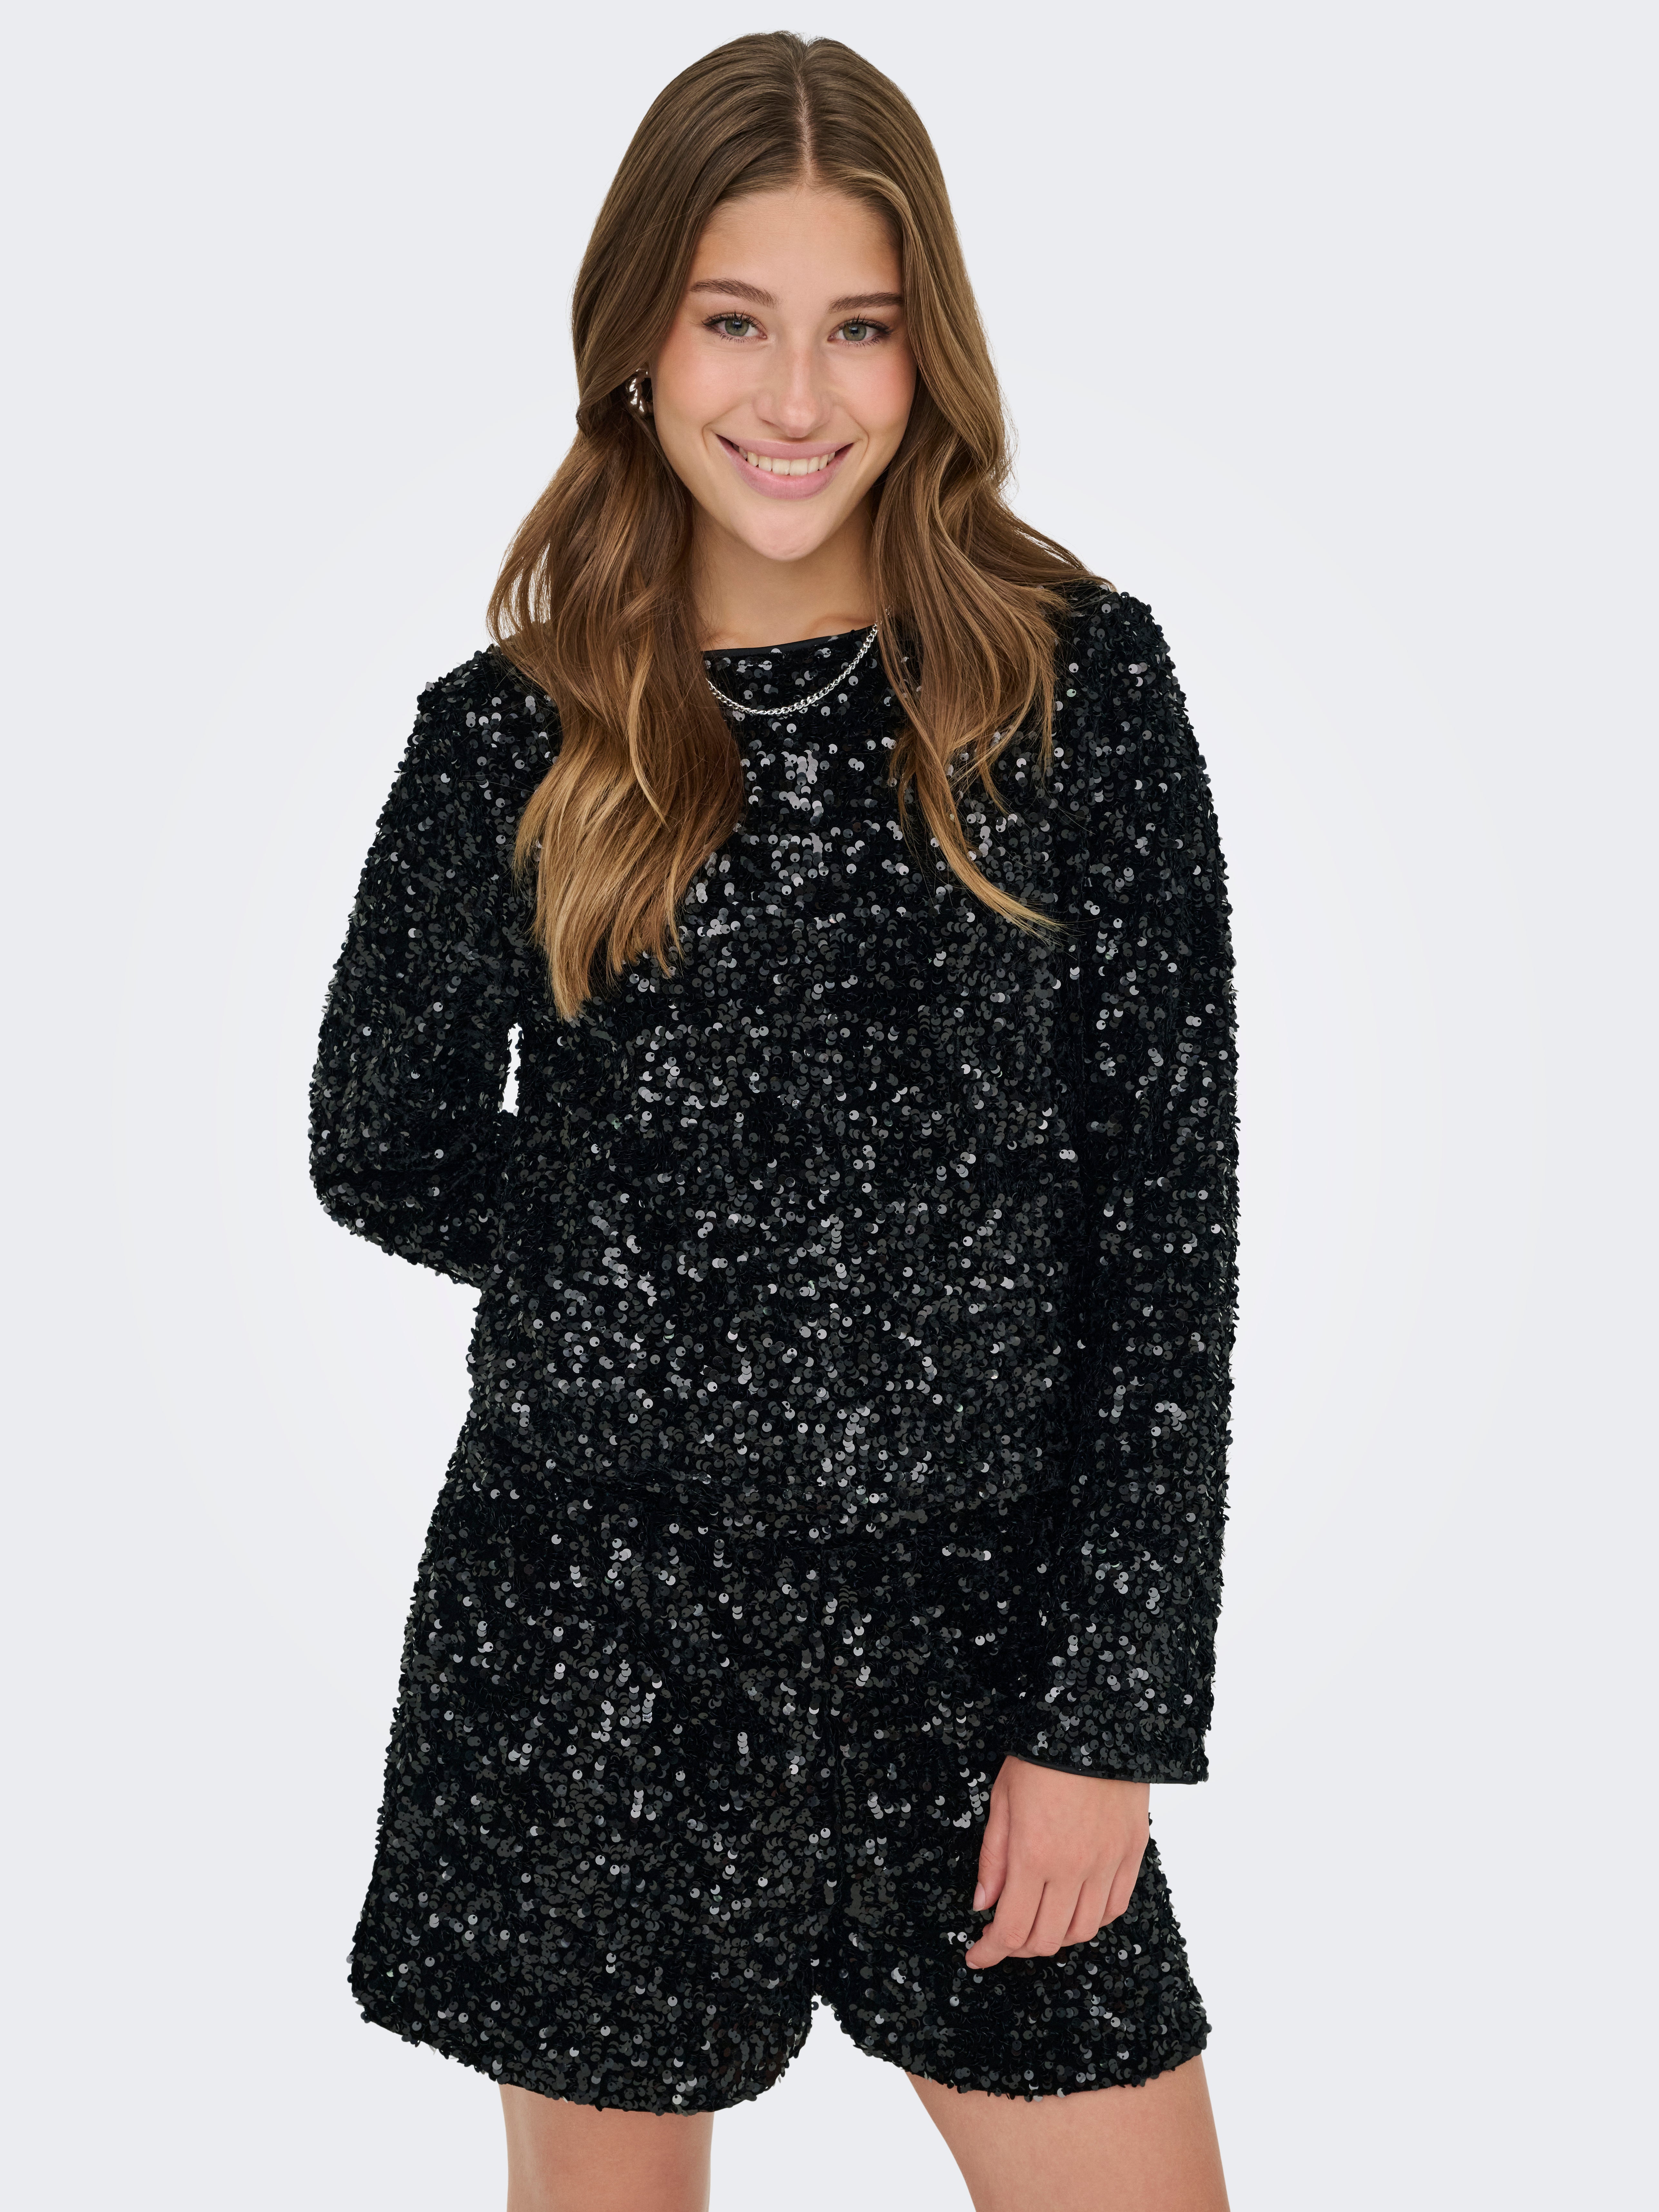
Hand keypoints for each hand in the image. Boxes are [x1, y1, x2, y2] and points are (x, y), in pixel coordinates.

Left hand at [964, 1757, 1148, 1968]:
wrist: (1095, 1720)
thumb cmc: (1041, 1755)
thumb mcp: (1002, 1800)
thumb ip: (993, 1858)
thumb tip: (982, 1905)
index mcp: (1033, 1855)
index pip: (1012, 1929)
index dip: (990, 1952)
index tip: (976, 1956)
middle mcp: (1073, 1868)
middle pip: (1047, 1939)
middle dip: (1018, 1947)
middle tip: (1003, 1935)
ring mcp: (1107, 1863)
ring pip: (1084, 1930)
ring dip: (1056, 1936)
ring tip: (1039, 1921)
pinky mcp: (1133, 1853)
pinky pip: (1115, 1907)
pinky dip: (1093, 1919)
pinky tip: (1076, 1907)